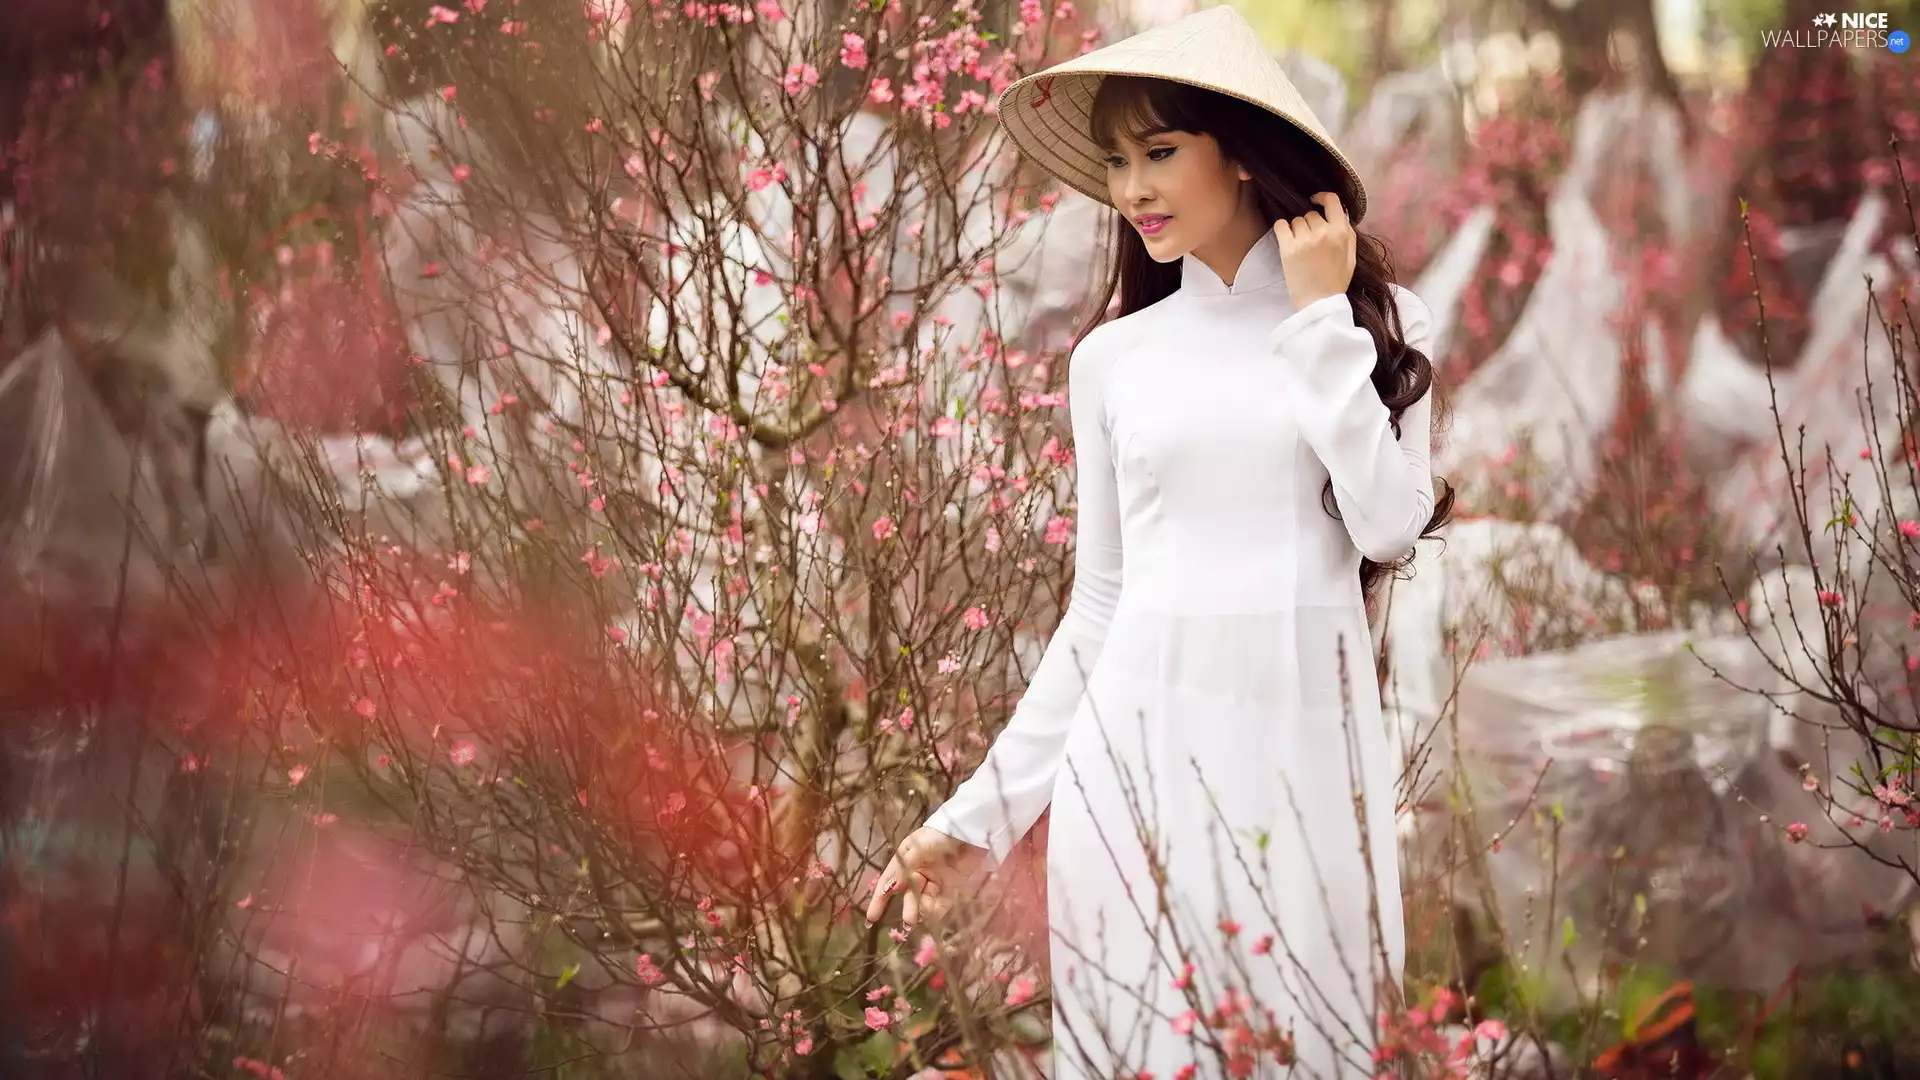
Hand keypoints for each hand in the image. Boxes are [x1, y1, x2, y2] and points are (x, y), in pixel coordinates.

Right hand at [864, 826, 986, 927]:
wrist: (969, 831)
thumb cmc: (940, 834)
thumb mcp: (918, 848)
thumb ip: (903, 868)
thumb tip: (888, 888)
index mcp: (905, 860)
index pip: (889, 883)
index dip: (879, 900)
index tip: (871, 919)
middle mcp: (917, 872)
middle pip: (909, 895)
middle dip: (908, 908)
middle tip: (909, 921)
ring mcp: (934, 880)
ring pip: (924, 900)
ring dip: (921, 910)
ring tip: (920, 918)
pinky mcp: (951, 886)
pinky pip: (941, 902)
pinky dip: (937, 910)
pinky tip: (934, 915)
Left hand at [1274, 192, 1355, 309]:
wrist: (1319, 303)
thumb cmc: (1335, 281)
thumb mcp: (1351, 256)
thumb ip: (1347, 233)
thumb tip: (1339, 213)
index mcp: (1342, 233)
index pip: (1332, 200)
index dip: (1322, 197)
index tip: (1315, 200)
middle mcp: (1323, 233)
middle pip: (1311, 214)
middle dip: (1310, 224)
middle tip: (1310, 242)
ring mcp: (1305, 240)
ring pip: (1296, 220)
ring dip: (1297, 230)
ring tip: (1301, 247)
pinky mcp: (1288, 248)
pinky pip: (1280, 225)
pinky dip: (1282, 229)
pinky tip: (1286, 240)